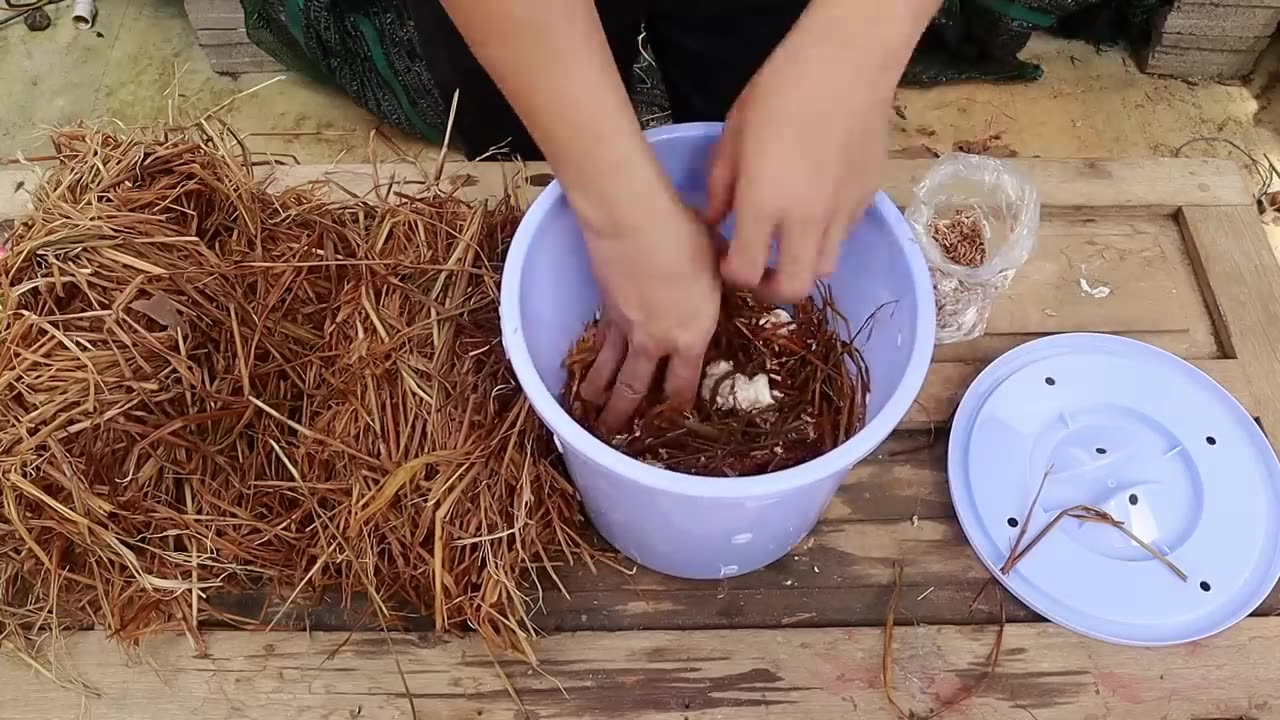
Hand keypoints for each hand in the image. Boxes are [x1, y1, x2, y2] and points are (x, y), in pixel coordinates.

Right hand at [579, 200, 721, 433]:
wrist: (634, 222)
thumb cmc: (685, 237)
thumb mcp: (717, 263)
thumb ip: (722, 280)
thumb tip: (731, 273)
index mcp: (691, 336)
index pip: (683, 385)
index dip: (677, 405)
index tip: (673, 415)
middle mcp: (656, 342)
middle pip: (637, 390)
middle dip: (625, 415)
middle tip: (616, 432)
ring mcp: (626, 328)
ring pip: (610, 371)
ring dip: (600, 393)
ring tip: (590, 410)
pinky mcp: (604, 309)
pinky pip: (600, 342)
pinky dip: (594, 355)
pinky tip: (590, 361)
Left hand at [706, 3, 899, 302]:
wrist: (848, 63)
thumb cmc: (780, 90)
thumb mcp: (733, 135)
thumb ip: (720, 186)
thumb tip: (714, 220)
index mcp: (764, 204)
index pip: (745, 273)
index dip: (731, 275)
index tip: (726, 260)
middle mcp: (806, 220)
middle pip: (791, 290)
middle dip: (770, 289)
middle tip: (758, 270)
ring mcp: (842, 214)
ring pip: (823, 269)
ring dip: (801, 265)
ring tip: (787, 242)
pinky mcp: (867, 200)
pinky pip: (843, 236)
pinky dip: (826, 236)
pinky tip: (815, 207)